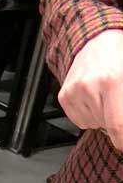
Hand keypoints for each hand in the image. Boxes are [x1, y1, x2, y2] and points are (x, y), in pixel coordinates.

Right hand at [58, 29, 122, 147]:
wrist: (97, 42)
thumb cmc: (119, 58)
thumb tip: (121, 128)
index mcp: (112, 81)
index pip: (117, 126)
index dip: (121, 140)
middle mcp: (89, 86)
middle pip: (105, 126)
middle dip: (114, 120)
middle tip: (116, 102)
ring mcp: (74, 92)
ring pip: (93, 124)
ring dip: (101, 116)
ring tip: (105, 96)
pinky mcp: (64, 97)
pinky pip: (80, 120)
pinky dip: (89, 114)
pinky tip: (92, 98)